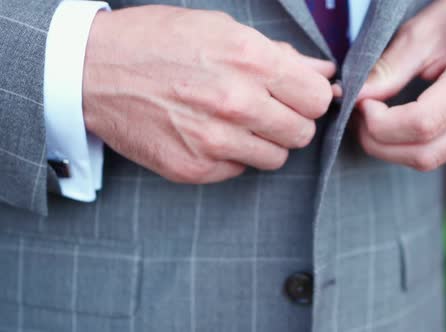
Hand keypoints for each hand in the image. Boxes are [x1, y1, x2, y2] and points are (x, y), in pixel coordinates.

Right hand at [83, 6, 334, 182]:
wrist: (94, 70)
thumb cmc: (159, 42)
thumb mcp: (222, 30)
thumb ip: (280, 56)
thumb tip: (324, 73)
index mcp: (250, 61)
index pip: (317, 99)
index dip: (311, 97)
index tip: (298, 96)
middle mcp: (236, 104)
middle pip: (302, 133)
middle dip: (291, 121)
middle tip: (267, 109)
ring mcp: (214, 141)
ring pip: (276, 158)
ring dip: (265, 142)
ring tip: (236, 121)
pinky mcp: (194, 168)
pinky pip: (239, 170)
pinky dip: (233, 155)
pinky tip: (209, 134)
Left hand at [355, 0, 445, 170]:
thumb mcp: (419, 32)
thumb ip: (388, 70)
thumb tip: (356, 98)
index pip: (423, 123)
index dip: (382, 124)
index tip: (362, 104)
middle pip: (425, 152)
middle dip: (380, 142)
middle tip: (359, 118)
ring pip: (430, 160)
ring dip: (392, 148)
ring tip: (375, 120)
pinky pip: (442, 155)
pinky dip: (411, 146)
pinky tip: (398, 126)